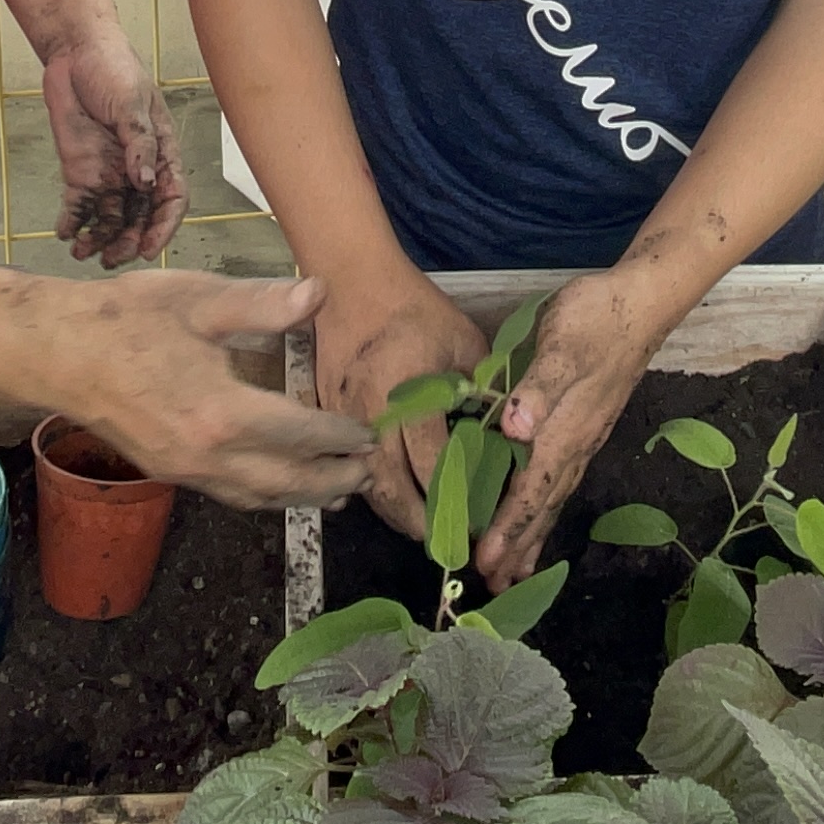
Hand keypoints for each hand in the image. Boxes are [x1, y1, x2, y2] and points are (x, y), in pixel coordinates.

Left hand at [42, 30, 186, 267]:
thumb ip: (140, 143)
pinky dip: (73, 223)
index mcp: (161, 154)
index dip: (163, 227)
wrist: (75, 54)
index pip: (171, 200)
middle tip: (113, 259)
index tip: (148, 249)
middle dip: (128, 242)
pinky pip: (79, 206)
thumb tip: (145, 181)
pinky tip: (66, 235)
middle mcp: (136, 171)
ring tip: (84, 254)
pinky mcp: (80, 172)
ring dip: (101, 240)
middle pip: (139, 217)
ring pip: (110, 219)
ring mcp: (108, 174)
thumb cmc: (115, 70)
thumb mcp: (133, 102)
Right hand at [53, 272, 374, 508]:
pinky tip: (277, 487)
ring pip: (257, 497)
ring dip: (302, 497)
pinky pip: (229, 494)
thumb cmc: (125, 319)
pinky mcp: (167, 471)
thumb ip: (262, 304)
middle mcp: (207, 454)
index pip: (300, 434)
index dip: (339, 436)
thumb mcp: (198, 300)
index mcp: (222, 411)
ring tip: (338, 493)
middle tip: (368, 473)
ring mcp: (184, 469)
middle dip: (332, 480)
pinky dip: (265, 496)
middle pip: (286, 482)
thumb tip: (319, 295)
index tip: (367, 432)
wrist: (56, 352)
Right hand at [316, 272, 488, 538]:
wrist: (351, 282)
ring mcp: (341, 418)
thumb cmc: (414, 307)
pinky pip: (343, 464)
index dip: (455, 499)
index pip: (432, 464)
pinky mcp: (324, 415)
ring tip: (420, 527)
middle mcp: (370, 414)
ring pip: (363, 484)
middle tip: (445, 542)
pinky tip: (386, 497)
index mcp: (409, 394)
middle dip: (418, 523)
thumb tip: (499, 430)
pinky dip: (365, 487)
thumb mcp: (463, 341)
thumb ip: (480, 388)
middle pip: (389, 489)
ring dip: (391, 511)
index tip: (477, 521)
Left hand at [477, 269, 672, 591]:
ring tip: (515, 570)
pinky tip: (539, 511)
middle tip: (495, 585)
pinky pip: (560, 480)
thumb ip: (538, 388)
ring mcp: (584, 438)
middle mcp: (576, 444)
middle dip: (518, 546)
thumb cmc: (597, 319)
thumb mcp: (562, 345)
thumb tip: (514, 427)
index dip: (508, 527)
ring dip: (533, 534)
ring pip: (553, 497)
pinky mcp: (586, 426)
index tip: (485, 561)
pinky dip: (544, 506)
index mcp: (565, 431)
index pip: (531, 491)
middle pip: (543, 506)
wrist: (642, 302)